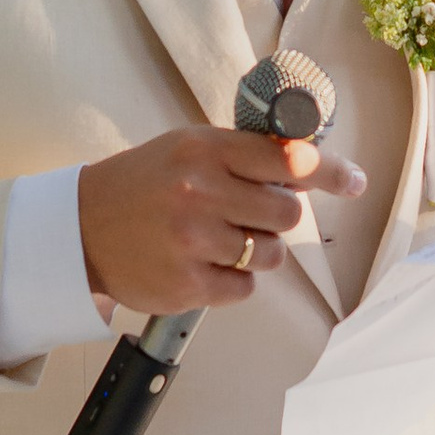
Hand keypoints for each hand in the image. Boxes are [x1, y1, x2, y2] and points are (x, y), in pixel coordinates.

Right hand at [77, 129, 363, 316]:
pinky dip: (233, 279)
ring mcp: (194, 241)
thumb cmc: (144, 183)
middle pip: (288, 213)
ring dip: (256, 249)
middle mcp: (201, 192)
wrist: (80, 229)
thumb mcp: (188, 148)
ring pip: (271, 253)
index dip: (327, 171)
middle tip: (246, 213)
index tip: (354, 181)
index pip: (286, 159)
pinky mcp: (188, 285)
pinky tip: (203, 263)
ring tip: (218, 239)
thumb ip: (244, 154)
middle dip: (276, 216)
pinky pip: (246, 287)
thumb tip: (308, 163)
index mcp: (205, 150)